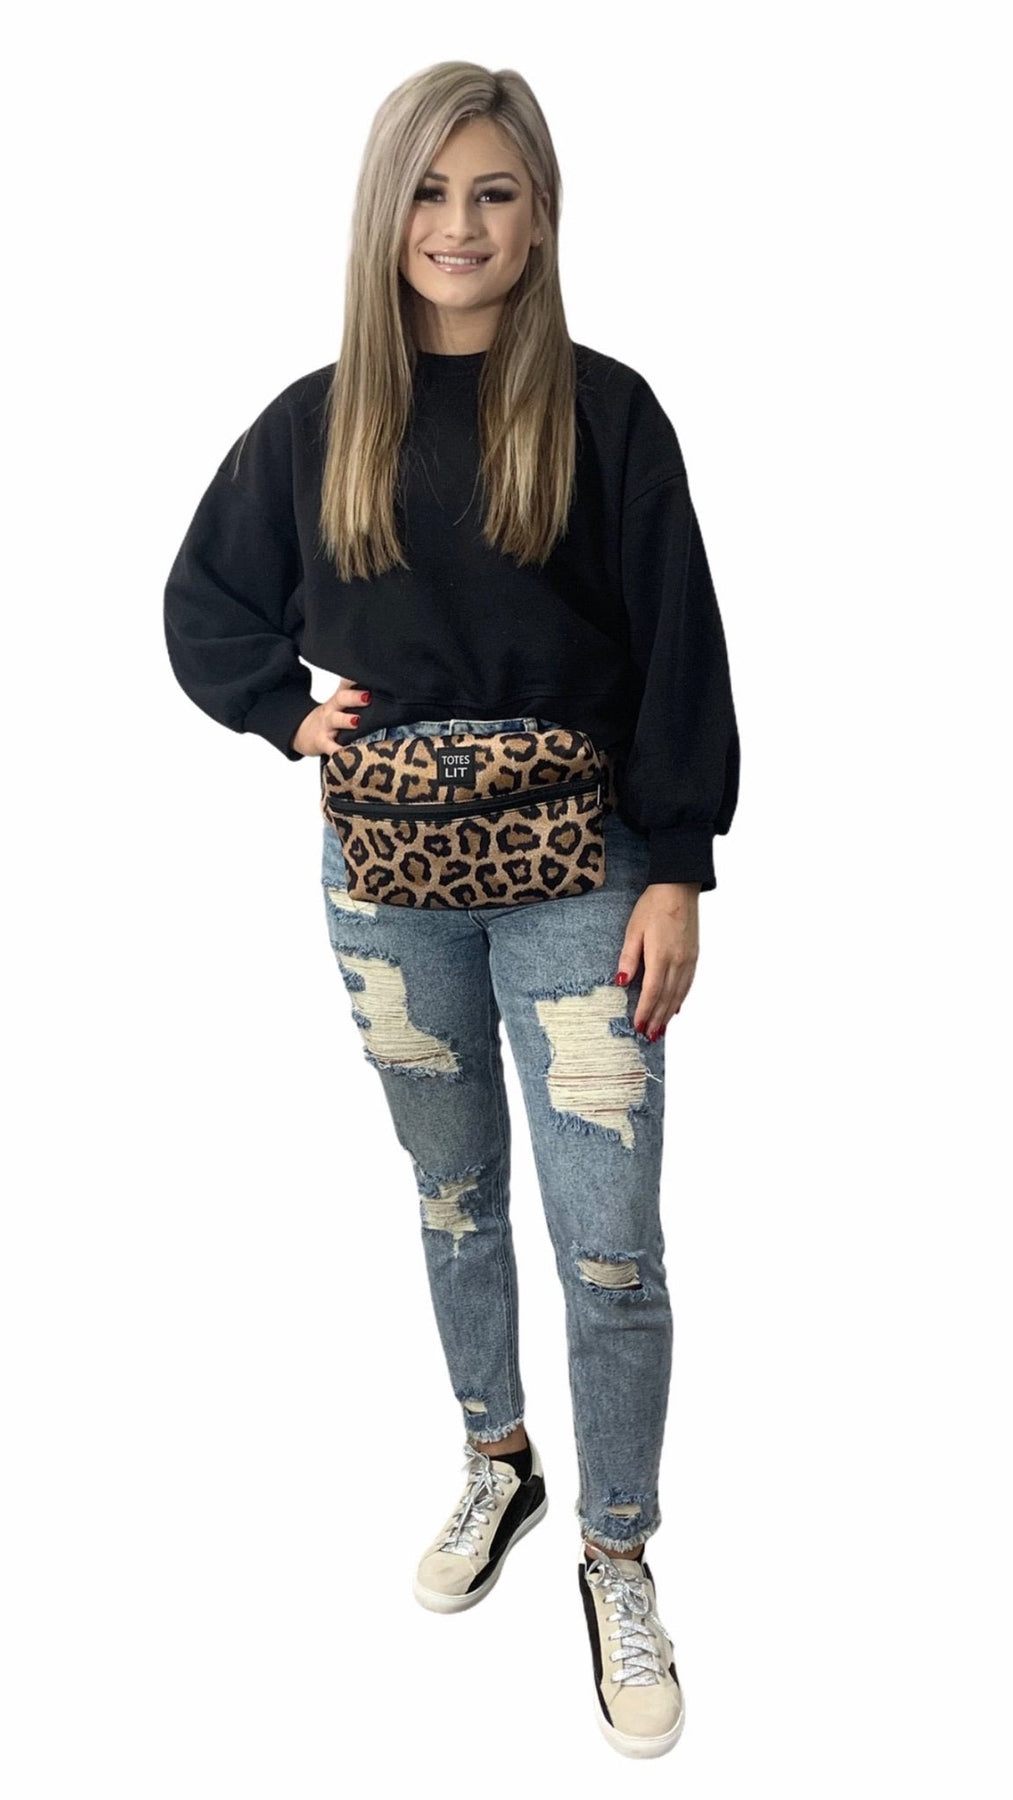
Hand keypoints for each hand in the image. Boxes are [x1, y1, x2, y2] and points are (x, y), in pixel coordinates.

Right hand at [290, 676, 371, 756]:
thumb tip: (368, 681)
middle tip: (367, 697)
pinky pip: (331, 748)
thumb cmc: (327, 718)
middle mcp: (332, 710)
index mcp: (337, 700)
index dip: (356, 681)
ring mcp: (326, 727)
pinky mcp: (322, 743)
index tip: (370, 678)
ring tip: (357, 721)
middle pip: (341, 699)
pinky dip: (339, 752)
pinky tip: (348, 753)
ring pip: (335, 721)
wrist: (299, 733)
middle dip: (354, 697)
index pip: (347, 685)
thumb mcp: (336, 703)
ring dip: (346, 720)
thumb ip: (350, 692)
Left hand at [615, 883, 700, 1038]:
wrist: (679, 888)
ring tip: (661, 1030)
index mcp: (661, 956)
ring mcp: (688, 960)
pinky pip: (687, 983)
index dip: (645, 1011)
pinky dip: (680, 999)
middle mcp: (678, 961)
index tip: (638, 1026)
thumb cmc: (653, 906)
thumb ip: (629, 958)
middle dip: (657, 1018)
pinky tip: (675, 1008)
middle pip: (667, 998)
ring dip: (669, 1013)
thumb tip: (621, 982)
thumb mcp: (634, 930)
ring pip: (679, 994)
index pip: (652, 992)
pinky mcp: (693, 956)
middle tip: (649, 1036)